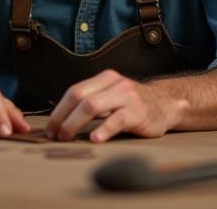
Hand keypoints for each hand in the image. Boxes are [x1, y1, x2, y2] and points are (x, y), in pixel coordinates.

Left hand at [45, 69, 177, 142]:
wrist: (166, 104)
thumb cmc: (132, 104)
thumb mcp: (111, 95)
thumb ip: (91, 102)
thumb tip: (61, 121)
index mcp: (104, 78)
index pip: (74, 91)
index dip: (58, 111)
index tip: (49, 129)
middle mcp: (113, 83)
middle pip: (79, 97)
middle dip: (62, 118)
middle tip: (55, 136)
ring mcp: (126, 96)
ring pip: (92, 105)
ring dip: (74, 123)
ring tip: (67, 138)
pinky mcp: (138, 112)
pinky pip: (116, 119)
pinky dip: (103, 129)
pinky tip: (95, 139)